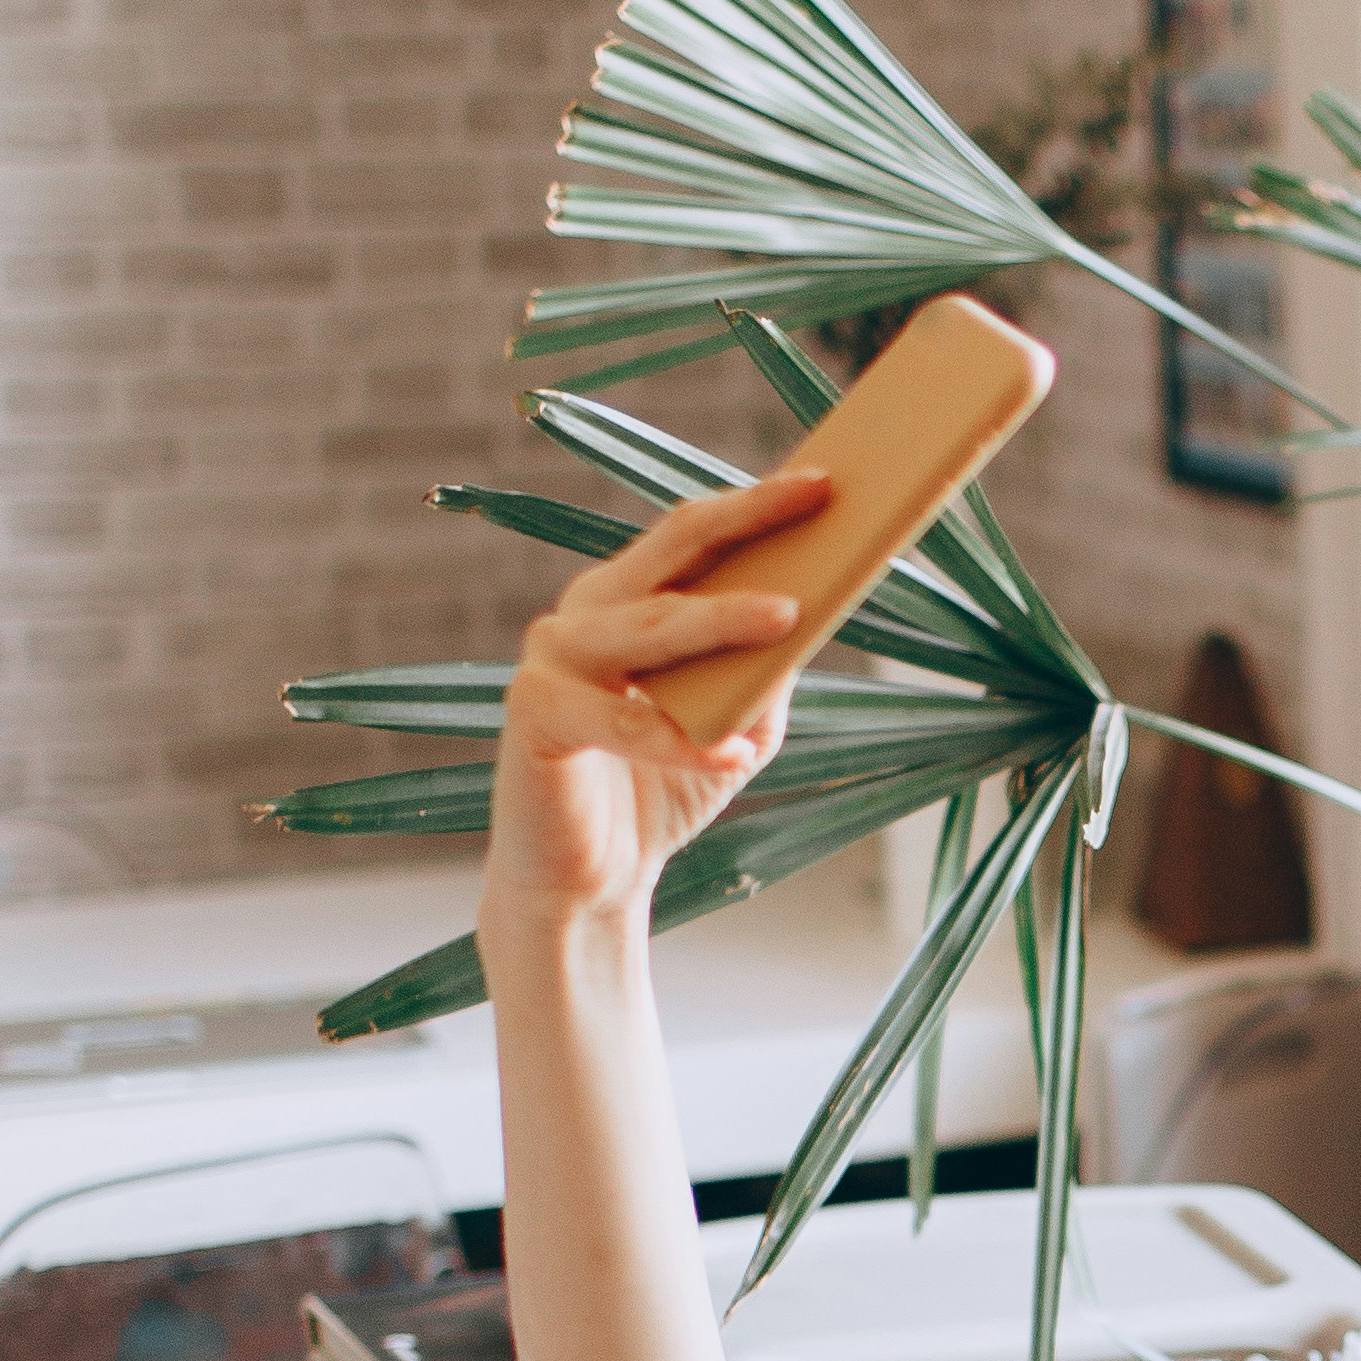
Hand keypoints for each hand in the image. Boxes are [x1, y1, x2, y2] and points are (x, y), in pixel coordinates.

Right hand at [482, 472, 828, 930]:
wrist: (588, 881)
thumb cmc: (664, 792)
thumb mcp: (739, 723)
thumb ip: (769, 668)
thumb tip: (821, 609)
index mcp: (629, 599)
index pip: (696, 535)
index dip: (757, 503)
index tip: (825, 479)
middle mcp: (586, 611)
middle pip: (676, 552)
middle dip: (750, 520)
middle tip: (817, 497)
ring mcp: (554, 656)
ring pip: (652, 625)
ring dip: (722, 619)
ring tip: (789, 616)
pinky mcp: (535, 713)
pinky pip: (622, 721)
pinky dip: (680, 741)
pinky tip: (732, 755)